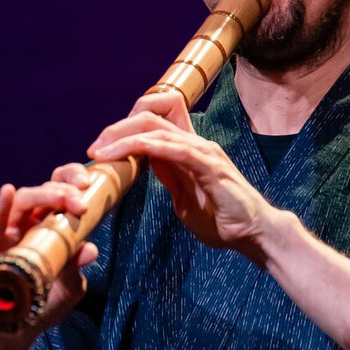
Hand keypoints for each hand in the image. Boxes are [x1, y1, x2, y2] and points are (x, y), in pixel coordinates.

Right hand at [0, 166, 98, 333]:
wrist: (15, 329)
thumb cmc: (43, 304)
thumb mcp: (69, 288)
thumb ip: (77, 268)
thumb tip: (90, 249)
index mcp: (52, 225)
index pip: (61, 192)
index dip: (73, 181)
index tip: (89, 185)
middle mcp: (31, 223)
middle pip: (45, 191)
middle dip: (65, 189)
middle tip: (81, 201)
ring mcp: (9, 232)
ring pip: (24, 201)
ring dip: (44, 194)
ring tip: (62, 198)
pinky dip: (1, 207)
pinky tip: (7, 192)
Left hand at [87, 90, 274, 259]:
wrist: (254, 234)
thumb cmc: (222, 220)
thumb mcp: (182, 197)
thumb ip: (167, 176)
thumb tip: (145, 161)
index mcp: (188, 149)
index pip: (157, 118)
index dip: (127, 124)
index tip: (103, 147)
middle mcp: (196, 142)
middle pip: (150, 116)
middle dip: (116, 128)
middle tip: (94, 149)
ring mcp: (204, 151)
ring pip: (157, 128)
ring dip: (123, 137)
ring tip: (101, 152)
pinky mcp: (210, 166)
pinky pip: (175, 148)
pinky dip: (147, 147)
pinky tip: (127, 153)